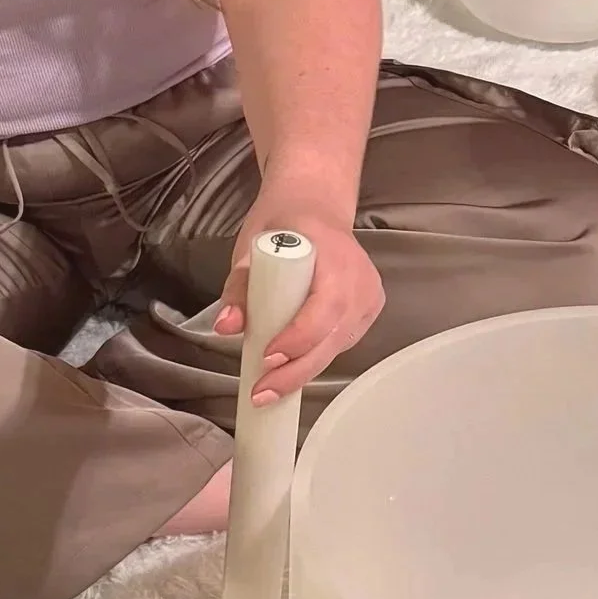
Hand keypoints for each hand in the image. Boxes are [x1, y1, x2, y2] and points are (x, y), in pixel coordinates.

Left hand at [212, 194, 383, 402]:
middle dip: (296, 371)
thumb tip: (227, 328)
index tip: (266, 356)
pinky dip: (318, 356)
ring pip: (338, 345)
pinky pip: (343, 341)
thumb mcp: (251, 248)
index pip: (323, 310)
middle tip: (263, 392)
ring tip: (271, 388)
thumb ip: (238, 288)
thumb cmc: (282, 224)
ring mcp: (370, 295)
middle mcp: (360, 279)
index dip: (297, 339)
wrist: (314, 206)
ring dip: (305, 369)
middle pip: (333, 337)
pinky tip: (294, 367)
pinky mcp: (370, 308)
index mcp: (334, 257)